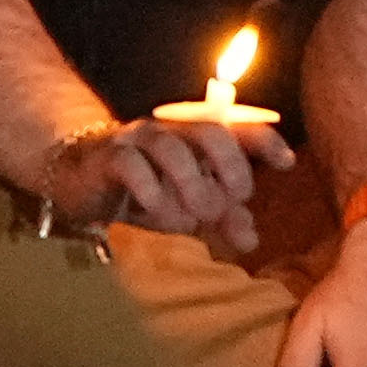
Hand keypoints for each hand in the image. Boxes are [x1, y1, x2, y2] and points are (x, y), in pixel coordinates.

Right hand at [52, 112, 297, 254]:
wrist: (78, 180)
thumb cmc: (142, 190)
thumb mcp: (186, 205)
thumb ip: (221, 216)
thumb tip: (252, 238)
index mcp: (196, 136)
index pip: (238, 128)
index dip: (265, 141)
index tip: (288, 163)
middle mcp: (172, 130)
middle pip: (211, 131)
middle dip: (230, 165)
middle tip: (236, 199)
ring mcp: (138, 139)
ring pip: (171, 147)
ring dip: (191, 182)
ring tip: (197, 218)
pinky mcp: (107, 156)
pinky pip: (131, 164)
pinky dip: (150, 188)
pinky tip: (161, 213)